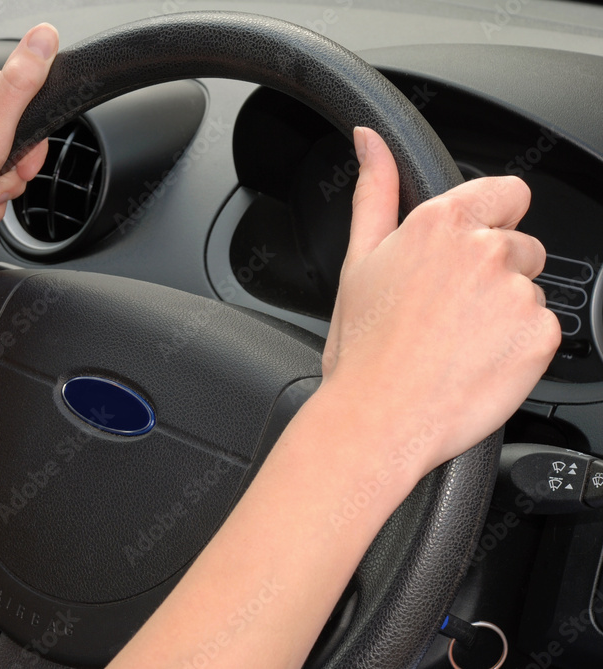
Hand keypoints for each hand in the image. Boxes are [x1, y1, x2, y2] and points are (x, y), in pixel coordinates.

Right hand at [320, 127, 560, 478]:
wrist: (380, 417)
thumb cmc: (364, 348)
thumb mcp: (359, 261)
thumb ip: (374, 191)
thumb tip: (369, 141)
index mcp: (441, 223)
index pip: (506, 193)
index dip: (488, 222)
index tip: (466, 254)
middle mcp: (486, 249)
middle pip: (519, 246)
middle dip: (494, 273)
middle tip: (447, 313)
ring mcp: (517, 292)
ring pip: (528, 291)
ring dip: (504, 312)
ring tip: (456, 343)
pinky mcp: (541, 335)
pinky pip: (542, 330)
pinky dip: (517, 347)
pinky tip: (475, 362)